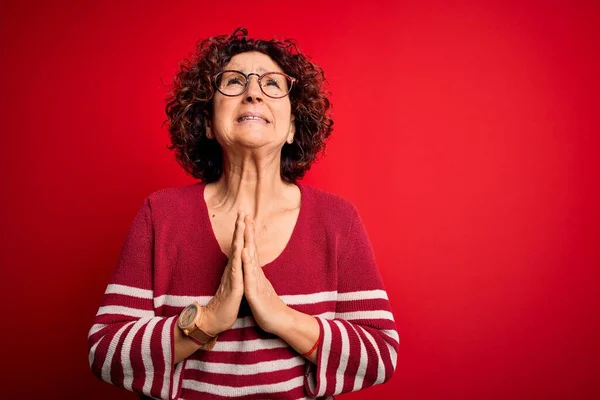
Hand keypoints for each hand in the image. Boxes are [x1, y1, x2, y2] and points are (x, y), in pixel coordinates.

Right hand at [203, 212, 245, 334]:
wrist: (215, 320)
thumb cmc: (226, 303)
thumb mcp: (234, 284)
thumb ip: (235, 272)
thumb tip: (237, 263)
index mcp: (234, 269)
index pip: (239, 247)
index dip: (242, 232)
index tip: (246, 217)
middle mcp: (232, 270)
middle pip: (236, 245)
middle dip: (239, 228)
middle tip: (242, 212)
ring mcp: (232, 277)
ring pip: (236, 254)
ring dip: (238, 238)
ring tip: (241, 224)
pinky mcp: (234, 287)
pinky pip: (236, 271)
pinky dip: (238, 259)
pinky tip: (240, 249)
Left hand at [242, 215, 289, 333]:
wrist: (280, 322)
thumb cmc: (268, 307)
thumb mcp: (259, 289)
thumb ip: (257, 277)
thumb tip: (254, 268)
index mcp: (256, 274)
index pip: (251, 251)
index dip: (248, 236)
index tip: (245, 220)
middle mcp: (257, 274)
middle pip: (252, 250)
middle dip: (248, 232)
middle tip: (246, 215)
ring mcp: (257, 282)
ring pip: (251, 259)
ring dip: (248, 242)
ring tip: (245, 228)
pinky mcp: (255, 292)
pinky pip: (249, 276)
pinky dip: (247, 263)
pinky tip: (244, 252)